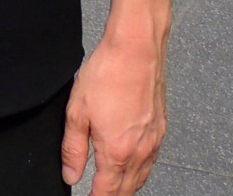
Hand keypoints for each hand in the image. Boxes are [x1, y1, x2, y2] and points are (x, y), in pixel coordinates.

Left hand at [61, 33, 167, 193]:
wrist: (136, 50)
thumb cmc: (108, 74)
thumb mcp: (77, 112)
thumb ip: (73, 149)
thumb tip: (71, 175)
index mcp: (118, 151)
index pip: (107, 191)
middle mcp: (140, 151)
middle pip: (127, 189)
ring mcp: (154, 141)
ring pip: (142, 177)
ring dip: (127, 187)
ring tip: (113, 189)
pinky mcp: (161, 130)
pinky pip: (151, 162)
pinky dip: (140, 171)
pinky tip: (132, 167)